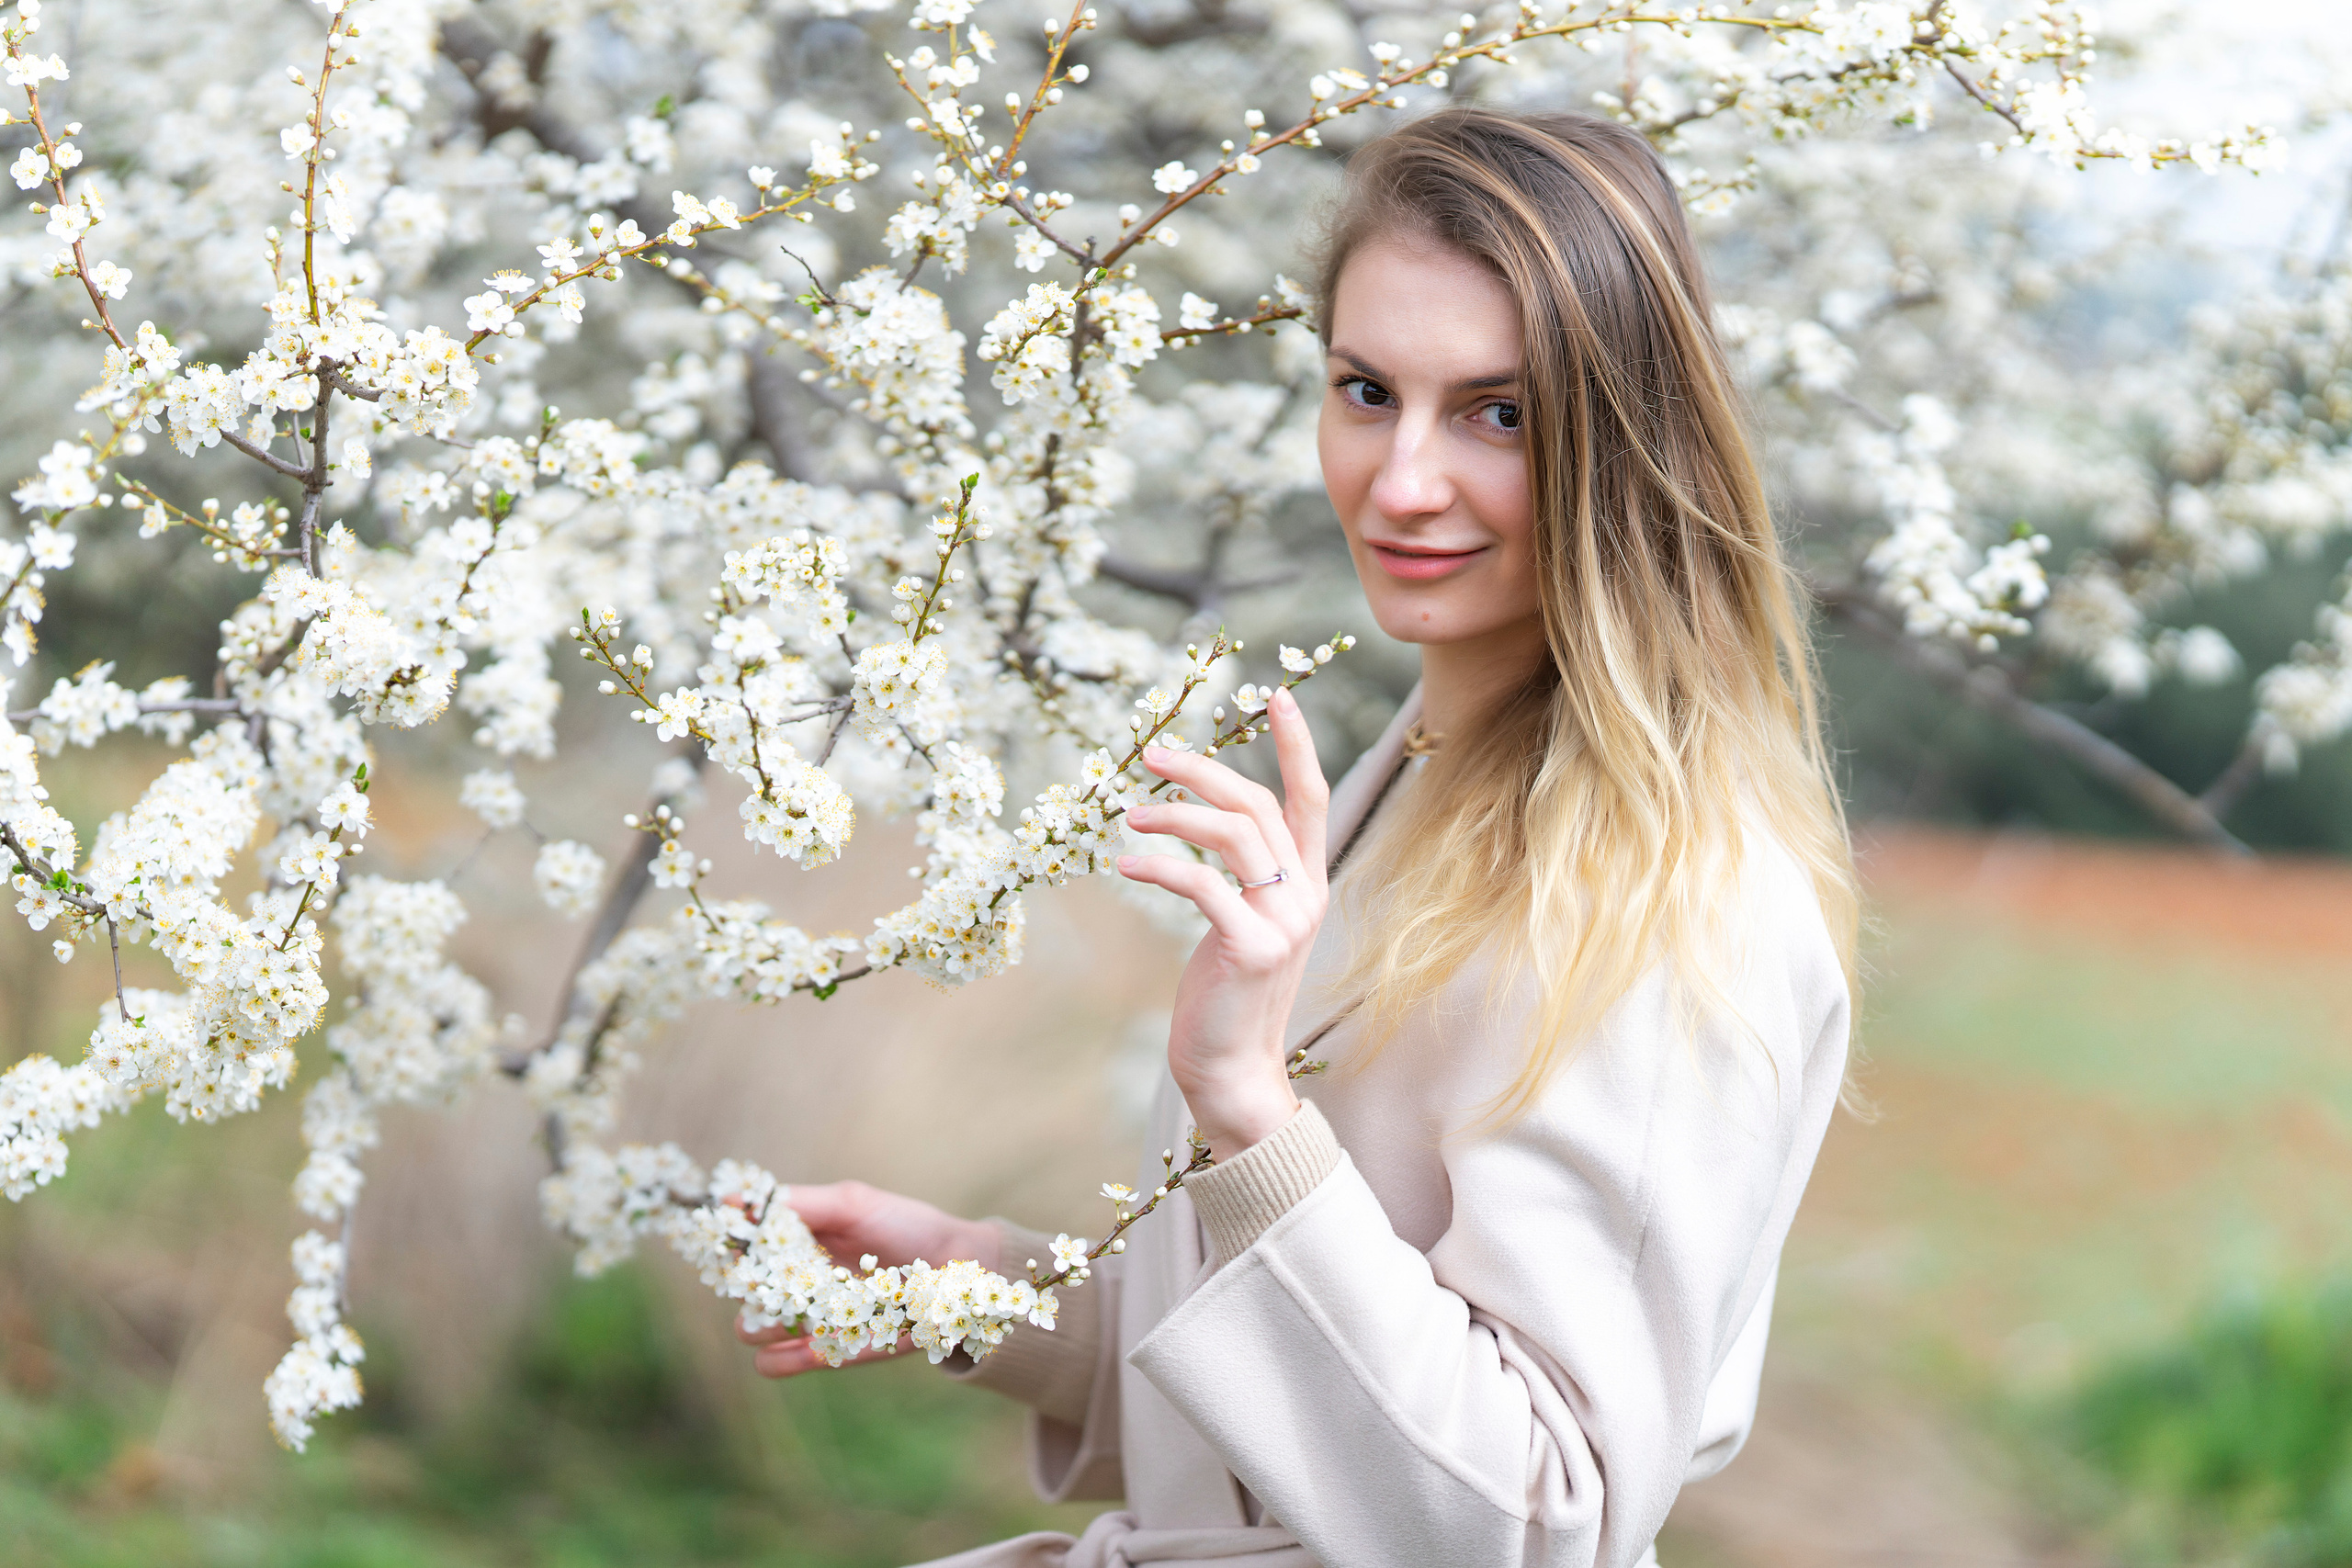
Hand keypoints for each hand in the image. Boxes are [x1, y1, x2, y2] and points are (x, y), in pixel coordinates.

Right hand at [734, 1180, 996, 1377]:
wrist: (956, 1268)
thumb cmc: (904, 1226)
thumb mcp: (850, 1204)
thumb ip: (796, 1203)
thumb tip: (731, 1201)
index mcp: (799, 1243)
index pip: (744, 1252)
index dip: (731, 1252)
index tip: (727, 1248)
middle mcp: (799, 1282)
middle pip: (744, 1295)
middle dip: (744, 1290)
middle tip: (760, 1283)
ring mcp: (812, 1318)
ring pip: (756, 1332)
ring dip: (759, 1325)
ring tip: (780, 1315)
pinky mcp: (833, 1350)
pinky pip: (785, 1363)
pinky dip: (780, 1357)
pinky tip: (787, 1349)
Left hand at [1118, 684, 1328, 1160]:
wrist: (1232, 1071)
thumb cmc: (1225, 995)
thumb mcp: (1241, 924)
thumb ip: (1238, 876)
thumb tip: (1196, 823)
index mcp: (1307, 884)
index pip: (1311, 797)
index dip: (1296, 744)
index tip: (1276, 695)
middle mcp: (1305, 895)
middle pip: (1260, 805)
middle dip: (1204, 770)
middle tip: (1152, 754)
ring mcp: (1285, 923)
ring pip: (1235, 835)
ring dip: (1176, 815)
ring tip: (1130, 815)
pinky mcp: (1252, 948)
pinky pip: (1202, 885)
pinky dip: (1160, 867)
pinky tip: (1126, 865)